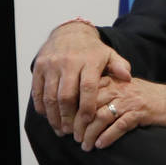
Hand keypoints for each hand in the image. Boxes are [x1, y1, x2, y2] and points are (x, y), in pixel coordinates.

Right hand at [31, 20, 131, 140]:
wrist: (69, 32)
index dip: (88, 106)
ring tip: (60, 129)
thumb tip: (128, 78)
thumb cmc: (92, 50)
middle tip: (72, 131)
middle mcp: (68, 62)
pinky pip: (37, 91)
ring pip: (50, 96)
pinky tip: (48, 116)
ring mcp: (51, 65)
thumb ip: (120, 66)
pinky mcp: (39, 67)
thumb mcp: (109, 54)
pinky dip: (41, 107)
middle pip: (66, 96)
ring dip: (54, 116)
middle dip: (68, 117)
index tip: (89, 122)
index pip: (87, 87)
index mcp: (88, 60)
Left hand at [79, 76, 165, 150]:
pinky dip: (108, 137)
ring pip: (102, 117)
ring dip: (90, 134)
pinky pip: (119, 126)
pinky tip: (101, 145)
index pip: (87, 92)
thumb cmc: (154, 99)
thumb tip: (84, 109)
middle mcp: (122, 88)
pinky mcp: (142, 113)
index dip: (73, 109)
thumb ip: (110, 93)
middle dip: (78, 124)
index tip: (66, 123)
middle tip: (72, 137)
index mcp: (116, 81)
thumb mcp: (130, 90)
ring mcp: (132, 100)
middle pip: (90, 105)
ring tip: (85, 145)